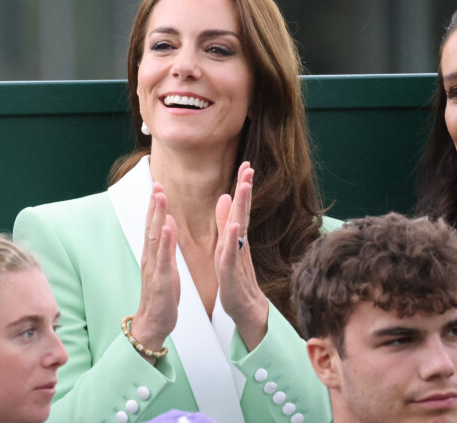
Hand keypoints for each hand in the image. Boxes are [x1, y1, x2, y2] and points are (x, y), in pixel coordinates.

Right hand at [131, 182, 179, 362]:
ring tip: (160, 197)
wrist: (154, 324)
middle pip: (151, 225)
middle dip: (154, 204)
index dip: (155, 204)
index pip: (153, 224)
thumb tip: (169, 220)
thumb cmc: (161, 294)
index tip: (158, 185)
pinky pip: (163, 259)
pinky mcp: (161, 281)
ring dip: (157, 215)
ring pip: (155, 237)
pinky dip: (165, 242)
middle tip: (157, 183)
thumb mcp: (166, 265)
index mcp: (153, 253)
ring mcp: (154, 268)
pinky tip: (167, 227)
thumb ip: (167, 243)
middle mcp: (150, 257)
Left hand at [215, 162, 268, 350]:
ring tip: (244, 187)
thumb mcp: (227, 245)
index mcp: (236, 236)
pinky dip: (232, 240)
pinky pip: (232, 255)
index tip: (246, 164)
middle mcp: (238, 244)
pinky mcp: (231, 275)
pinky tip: (235, 226)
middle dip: (245, 189)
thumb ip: (225, 221)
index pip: (240, 207)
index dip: (243, 185)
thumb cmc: (237, 278)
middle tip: (249, 167)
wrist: (245, 310)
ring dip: (242, 208)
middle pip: (242, 212)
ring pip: (239, 229)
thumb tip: (225, 196)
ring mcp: (237, 258)